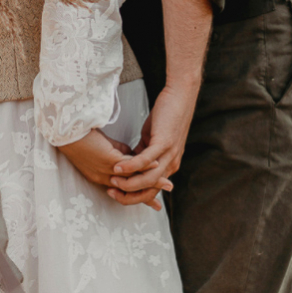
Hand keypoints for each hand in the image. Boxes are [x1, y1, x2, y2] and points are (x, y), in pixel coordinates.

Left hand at [58, 130, 165, 210]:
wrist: (69, 132)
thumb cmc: (84, 138)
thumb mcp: (106, 149)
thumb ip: (119, 155)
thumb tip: (132, 156)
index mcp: (102, 178)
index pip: (126, 189)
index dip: (141, 193)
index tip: (155, 199)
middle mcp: (104, 179)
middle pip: (132, 188)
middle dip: (151, 192)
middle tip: (168, 190)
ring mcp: (106, 171)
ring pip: (133, 179)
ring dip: (151, 179)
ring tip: (167, 181)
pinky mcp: (108, 160)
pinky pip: (129, 165)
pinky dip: (143, 165)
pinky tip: (154, 163)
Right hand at [107, 82, 196, 206]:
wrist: (180, 97)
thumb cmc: (167, 116)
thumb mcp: (154, 139)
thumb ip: (144, 152)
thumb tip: (131, 161)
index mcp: (169, 165)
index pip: (150, 189)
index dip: (133, 195)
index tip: (115, 193)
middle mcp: (171, 164)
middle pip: (149, 190)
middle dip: (129, 195)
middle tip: (111, 192)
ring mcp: (169, 154)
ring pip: (148, 180)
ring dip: (128, 184)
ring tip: (113, 181)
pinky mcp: (165, 142)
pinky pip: (146, 159)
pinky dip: (132, 166)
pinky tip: (119, 167)